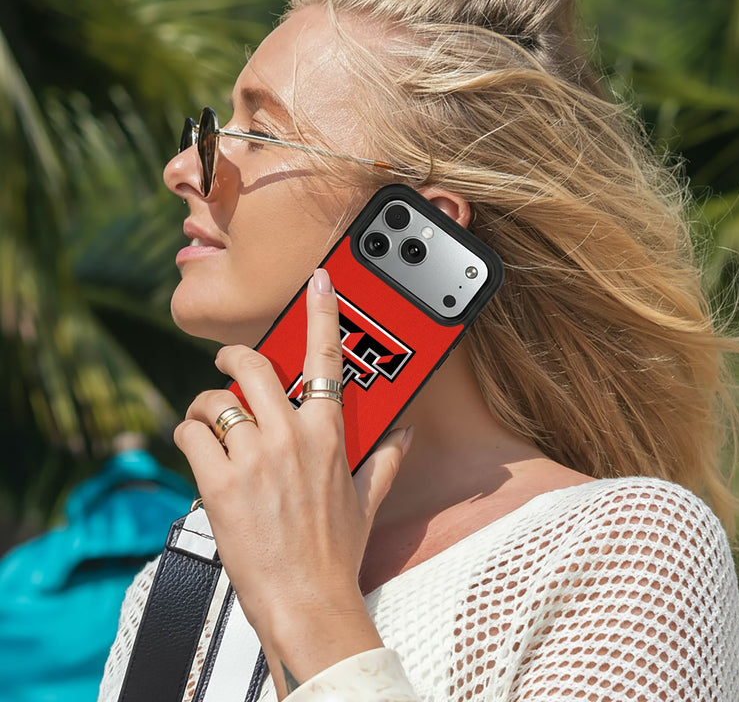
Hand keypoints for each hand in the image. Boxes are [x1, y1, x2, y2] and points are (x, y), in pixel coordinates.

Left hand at [174, 268, 411, 690]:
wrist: (306, 601)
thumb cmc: (336, 553)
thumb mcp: (367, 500)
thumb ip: (387, 460)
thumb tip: (406, 435)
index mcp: (329, 435)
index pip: (327, 359)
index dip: (322, 313)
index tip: (319, 282)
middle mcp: (292, 437)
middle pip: (252, 367)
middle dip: (232, 358)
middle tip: (226, 364)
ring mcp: (255, 458)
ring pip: (215, 401)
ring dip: (206, 408)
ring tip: (209, 425)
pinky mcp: (220, 483)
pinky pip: (191, 435)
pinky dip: (188, 436)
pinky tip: (198, 453)